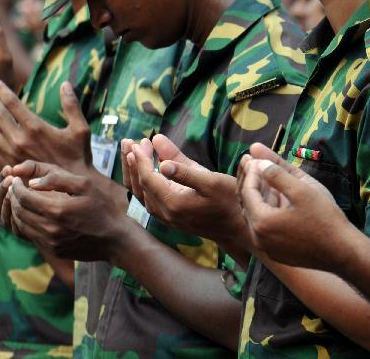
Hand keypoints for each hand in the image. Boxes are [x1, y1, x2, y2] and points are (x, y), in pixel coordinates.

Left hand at [0, 76, 90, 174]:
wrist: (69, 185)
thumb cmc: (78, 156)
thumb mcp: (81, 129)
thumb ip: (72, 106)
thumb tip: (65, 83)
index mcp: (36, 128)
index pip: (12, 103)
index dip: (0, 89)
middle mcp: (20, 141)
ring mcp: (11, 155)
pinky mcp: (7, 167)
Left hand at [5, 160, 129, 260]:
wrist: (116, 238)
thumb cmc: (102, 207)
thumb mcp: (85, 185)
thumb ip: (58, 179)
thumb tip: (32, 182)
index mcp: (58, 210)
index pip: (24, 197)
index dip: (16, 187)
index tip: (15, 180)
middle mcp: (50, 229)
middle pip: (19, 212)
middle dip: (14, 198)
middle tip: (15, 189)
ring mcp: (51, 242)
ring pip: (22, 225)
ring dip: (18, 211)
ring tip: (22, 200)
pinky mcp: (53, 250)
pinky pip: (32, 236)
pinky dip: (27, 223)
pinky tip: (33, 214)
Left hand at [123, 134, 247, 248]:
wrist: (239, 228)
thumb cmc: (229, 200)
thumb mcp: (211, 180)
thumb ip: (183, 165)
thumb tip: (158, 144)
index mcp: (174, 203)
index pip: (148, 178)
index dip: (141, 158)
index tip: (140, 141)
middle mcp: (166, 214)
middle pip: (139, 186)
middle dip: (133, 162)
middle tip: (129, 142)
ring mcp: (167, 218)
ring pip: (141, 194)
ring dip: (134, 173)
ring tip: (132, 153)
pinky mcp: (171, 218)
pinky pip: (148, 199)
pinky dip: (142, 183)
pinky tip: (146, 171)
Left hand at [238, 143, 352, 270]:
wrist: (342, 251)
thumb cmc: (324, 218)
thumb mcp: (302, 189)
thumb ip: (277, 172)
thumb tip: (258, 159)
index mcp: (261, 222)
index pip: (247, 192)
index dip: (252, 172)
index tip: (257, 158)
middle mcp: (259, 239)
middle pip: (250, 205)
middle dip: (255, 184)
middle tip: (259, 165)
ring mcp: (268, 249)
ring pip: (258, 218)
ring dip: (263, 199)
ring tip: (271, 180)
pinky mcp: (278, 254)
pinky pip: (268, 230)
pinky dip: (270, 213)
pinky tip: (281, 201)